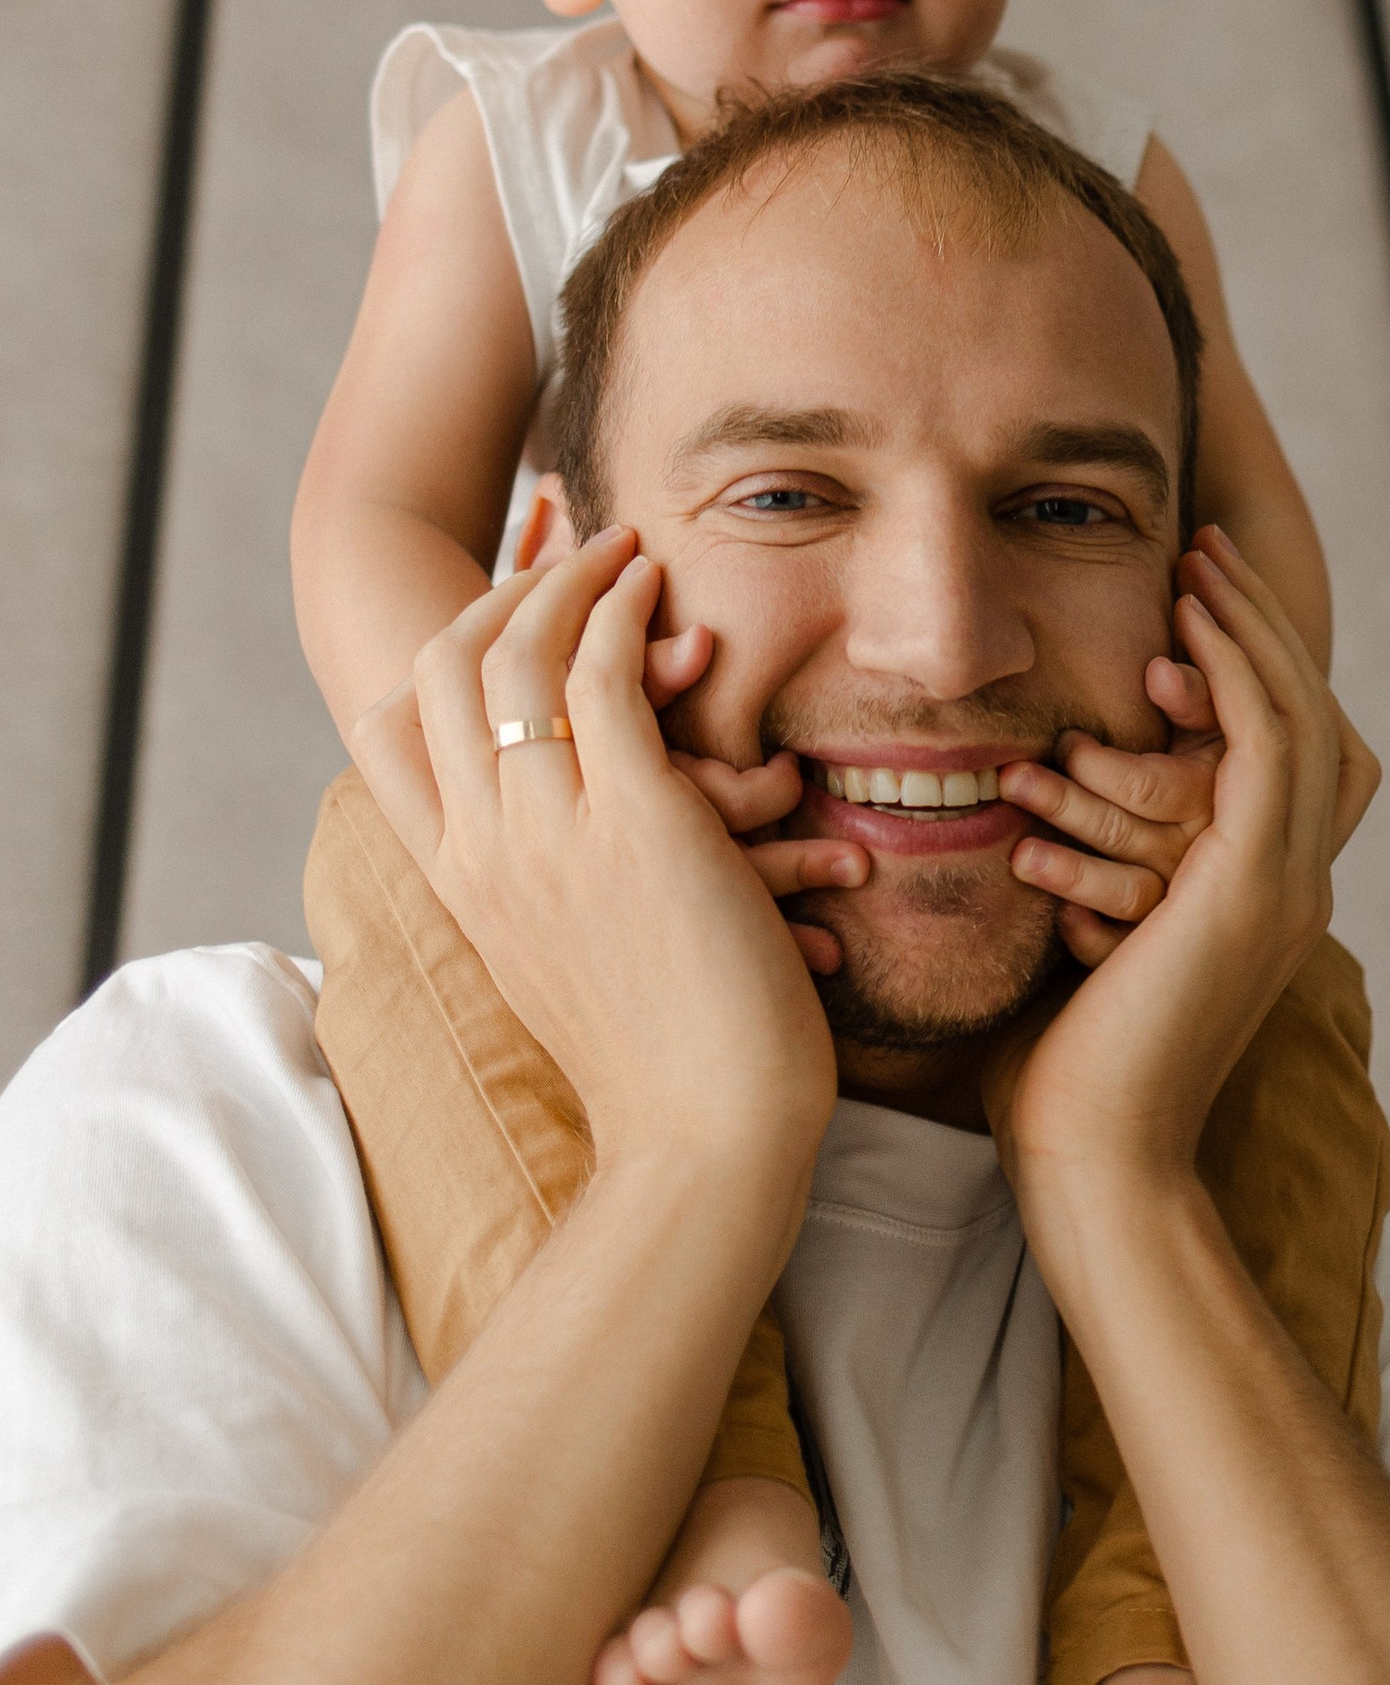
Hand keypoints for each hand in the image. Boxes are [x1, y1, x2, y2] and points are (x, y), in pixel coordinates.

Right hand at [351, 530, 842, 1191]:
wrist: (705, 1137)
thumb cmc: (656, 1065)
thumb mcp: (566, 968)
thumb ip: (541, 896)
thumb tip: (551, 858)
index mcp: (458, 885)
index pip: (388, 731)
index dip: (430, 648)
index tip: (489, 602)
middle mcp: (484, 850)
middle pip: (443, 671)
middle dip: (498, 589)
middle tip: (561, 551)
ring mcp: (550, 831)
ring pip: (519, 656)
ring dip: (570, 580)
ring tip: (621, 546)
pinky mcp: (636, 818)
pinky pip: (603, 677)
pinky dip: (623, 614)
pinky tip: (657, 589)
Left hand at [987, 530, 1373, 1207]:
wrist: (1088, 1160)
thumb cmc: (1054, 1071)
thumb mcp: (1073, 938)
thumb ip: (1075, 869)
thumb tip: (1014, 801)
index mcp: (1260, 893)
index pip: (1284, 748)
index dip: (1248, 663)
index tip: (1190, 594)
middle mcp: (1294, 881)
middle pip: (1306, 713)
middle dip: (1256, 624)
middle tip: (1208, 547)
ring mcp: (1289, 884)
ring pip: (1296, 716)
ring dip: (1248, 630)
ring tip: (1198, 563)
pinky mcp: (1259, 884)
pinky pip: (1266, 747)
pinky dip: (1234, 678)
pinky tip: (1180, 635)